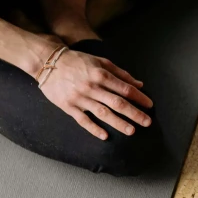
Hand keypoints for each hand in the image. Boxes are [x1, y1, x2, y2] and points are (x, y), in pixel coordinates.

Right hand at [37, 49, 153, 138]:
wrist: (48, 62)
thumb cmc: (77, 61)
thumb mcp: (100, 62)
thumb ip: (120, 73)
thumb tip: (139, 84)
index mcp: (101, 75)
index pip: (125, 89)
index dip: (139, 98)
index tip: (150, 105)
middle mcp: (92, 87)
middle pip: (117, 103)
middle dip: (134, 113)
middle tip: (147, 122)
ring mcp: (80, 98)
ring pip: (103, 113)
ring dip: (118, 123)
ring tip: (131, 131)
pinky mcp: (68, 106)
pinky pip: (83, 120)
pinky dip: (94, 128)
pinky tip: (105, 136)